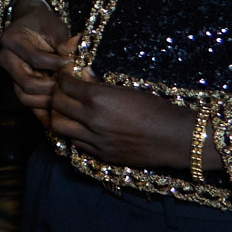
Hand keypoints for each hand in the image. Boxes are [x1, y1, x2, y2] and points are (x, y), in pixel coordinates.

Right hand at [0, 0, 74, 129]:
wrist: (31, 26)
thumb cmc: (44, 25)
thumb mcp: (55, 27)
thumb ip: (64, 40)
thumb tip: (75, 47)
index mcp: (11, 40)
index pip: (36, 58)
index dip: (57, 64)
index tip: (74, 64)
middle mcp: (6, 58)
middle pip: (27, 83)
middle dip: (52, 88)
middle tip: (70, 86)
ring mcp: (10, 74)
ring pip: (25, 97)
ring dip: (48, 101)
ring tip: (65, 96)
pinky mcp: (17, 85)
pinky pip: (28, 103)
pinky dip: (42, 111)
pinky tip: (58, 114)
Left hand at [46, 68, 195, 170]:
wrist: (175, 138)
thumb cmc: (155, 108)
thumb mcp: (126, 89)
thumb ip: (100, 86)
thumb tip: (82, 78)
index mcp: (98, 98)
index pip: (64, 85)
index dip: (62, 78)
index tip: (65, 76)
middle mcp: (92, 119)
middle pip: (56, 105)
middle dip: (56, 96)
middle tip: (63, 92)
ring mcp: (95, 140)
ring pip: (59, 127)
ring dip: (59, 117)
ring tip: (67, 112)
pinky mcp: (101, 155)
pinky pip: (75, 144)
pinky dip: (73, 135)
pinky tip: (81, 129)